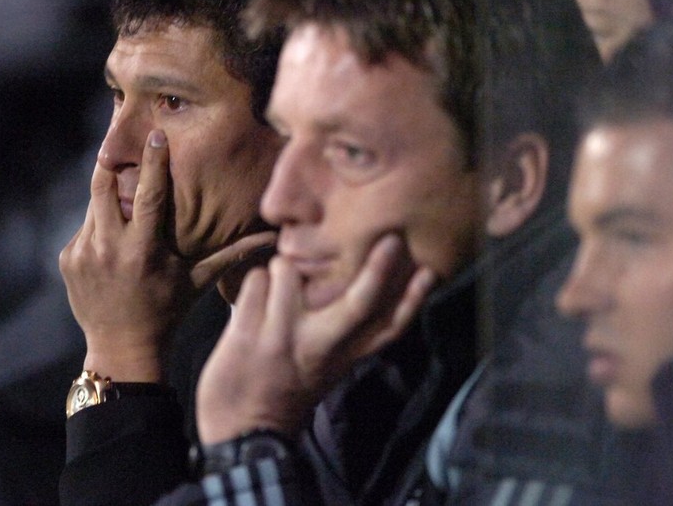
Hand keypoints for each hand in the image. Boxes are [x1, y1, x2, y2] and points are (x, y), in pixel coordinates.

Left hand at [59, 130, 274, 380]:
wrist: (122, 347)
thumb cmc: (168, 311)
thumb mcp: (199, 281)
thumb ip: (232, 255)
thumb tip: (272, 238)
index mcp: (143, 249)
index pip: (148, 192)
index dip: (152, 160)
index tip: (155, 134)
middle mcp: (108, 247)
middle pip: (102, 185)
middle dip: (112, 163)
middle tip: (122, 147)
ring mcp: (83, 252)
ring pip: (93, 205)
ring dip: (108, 197)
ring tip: (124, 196)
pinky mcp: (68, 259)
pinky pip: (84, 228)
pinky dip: (99, 225)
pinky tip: (113, 239)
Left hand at [196, 234, 433, 442]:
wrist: (243, 431)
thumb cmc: (288, 388)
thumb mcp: (327, 368)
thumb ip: (345, 334)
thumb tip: (360, 284)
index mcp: (343, 356)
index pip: (388, 329)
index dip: (412, 301)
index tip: (430, 272)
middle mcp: (318, 345)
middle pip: (360, 303)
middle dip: (379, 270)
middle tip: (389, 242)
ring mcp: (282, 337)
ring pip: (288, 269)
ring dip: (281, 271)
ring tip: (276, 290)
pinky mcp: (247, 332)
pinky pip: (255, 280)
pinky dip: (254, 284)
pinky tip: (254, 303)